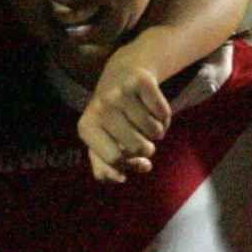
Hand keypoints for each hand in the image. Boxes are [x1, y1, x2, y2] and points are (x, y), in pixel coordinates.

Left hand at [79, 53, 172, 182]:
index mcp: (87, 127)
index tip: (130, 158)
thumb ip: (106, 168)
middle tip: (140, 136)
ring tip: (145, 120)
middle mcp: (100, 108)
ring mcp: (120, 93)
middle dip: (146, 149)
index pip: (114, 160)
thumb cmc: (113, 118)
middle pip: (138, 148)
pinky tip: (153, 109)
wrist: (123, 73)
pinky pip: (164, 114)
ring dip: (157, 131)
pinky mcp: (142, 81)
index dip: (128, 164)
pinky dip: (164, 117)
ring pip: (154, 132)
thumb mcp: (102, 143)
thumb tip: (120, 178)